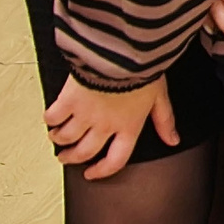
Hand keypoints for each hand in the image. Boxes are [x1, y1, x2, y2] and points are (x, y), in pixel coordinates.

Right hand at [45, 73, 176, 179]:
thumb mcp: (160, 96)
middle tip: (66, 156)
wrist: (121, 51)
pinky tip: (52, 118)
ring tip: (57, 136)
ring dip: (59, 139)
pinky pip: (53, 117)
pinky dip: (50, 119)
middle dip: (73, 158)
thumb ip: (165, 120)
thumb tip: (173, 140)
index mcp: (128, 126)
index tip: (91, 173)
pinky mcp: (68, 100)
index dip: (102, 171)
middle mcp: (104, 125)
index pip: (115, 160)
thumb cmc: (143, 69)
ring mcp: (84, 114)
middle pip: (84, 152)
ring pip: (66, 138)